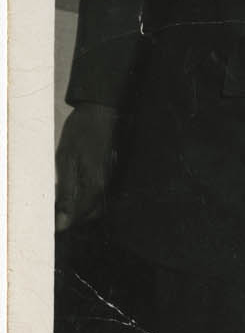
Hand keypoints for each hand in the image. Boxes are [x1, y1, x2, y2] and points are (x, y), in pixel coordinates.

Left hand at [56, 101, 119, 231]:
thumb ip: (66, 192)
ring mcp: (109, 176)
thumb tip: (63, 220)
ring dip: (77, 206)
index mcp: (94, 184)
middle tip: (53, 209)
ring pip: (94, 204)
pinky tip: (70, 184)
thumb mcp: (66, 160)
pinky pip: (96, 192)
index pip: (78, 216)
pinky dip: (82, 195)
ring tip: (59, 196)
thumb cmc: (81, 131)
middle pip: (89, 214)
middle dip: (72, 217)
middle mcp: (105, 184)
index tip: (47, 222)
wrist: (100, 109)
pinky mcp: (108, 170)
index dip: (62, 222)